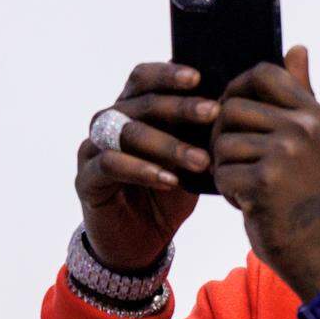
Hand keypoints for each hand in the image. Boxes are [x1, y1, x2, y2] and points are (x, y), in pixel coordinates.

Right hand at [75, 63, 218, 270]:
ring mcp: (93, 149)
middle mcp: (108, 124)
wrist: (140, 244)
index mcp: (131, 111)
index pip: (143, 79)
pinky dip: (142, 170)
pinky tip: (170, 181)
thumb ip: (201, 137)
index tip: (200, 77)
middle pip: (141, 103)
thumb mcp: (190, 165)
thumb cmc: (167, 197)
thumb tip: (233, 107)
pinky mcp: (86, 179)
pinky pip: (111, 165)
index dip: (168, 74)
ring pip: (128, 133)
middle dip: (180, 107)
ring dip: (168, 144)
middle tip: (213, 113)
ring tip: (202, 160)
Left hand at [213, 45, 319, 301]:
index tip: (234, 115)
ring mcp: (286, 154)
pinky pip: (222, 173)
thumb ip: (303, 96)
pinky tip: (250, 205)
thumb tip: (296, 47)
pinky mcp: (265, 182)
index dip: (237, 88)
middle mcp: (304, 128)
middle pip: (232, 108)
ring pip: (223, 143)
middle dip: (224, 137)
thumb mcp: (318, 143)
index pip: (264, 73)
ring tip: (249, 188)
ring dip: (226, 168)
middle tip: (238, 163)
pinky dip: (229, 193)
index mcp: (316, 115)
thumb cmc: (315, 200)